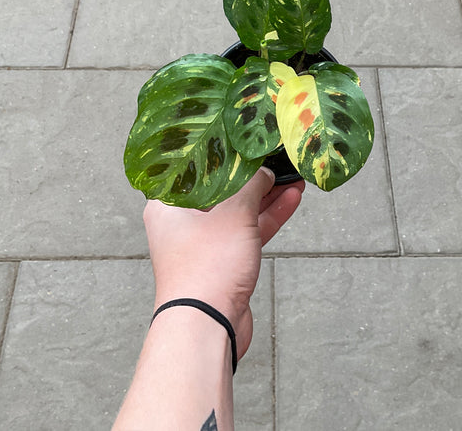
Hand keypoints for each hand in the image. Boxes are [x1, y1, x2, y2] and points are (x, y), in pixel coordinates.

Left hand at [143, 167, 302, 360]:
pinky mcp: (223, 260)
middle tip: (276, 156)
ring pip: (238, 209)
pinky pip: (247, 230)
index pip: (194, 165)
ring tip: (293, 175)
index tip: (243, 137)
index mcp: (168, 203)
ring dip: (266, 194)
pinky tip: (291, 199)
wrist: (208, 324)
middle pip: (221, 187)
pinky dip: (267, 216)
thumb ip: (251, 185)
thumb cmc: (207, 268)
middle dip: (252, 173)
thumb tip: (263, 170)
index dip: (221, 149)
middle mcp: (181, 220)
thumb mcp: (234, 213)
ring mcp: (203, 242)